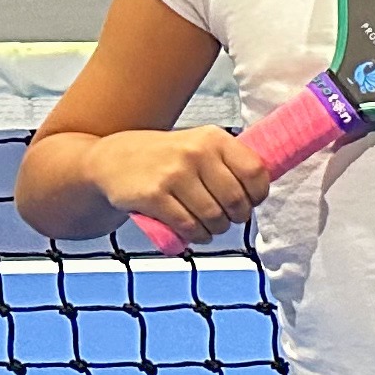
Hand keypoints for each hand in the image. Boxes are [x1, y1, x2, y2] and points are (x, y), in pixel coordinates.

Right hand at [88, 125, 273, 242]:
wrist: (110, 160)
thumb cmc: (165, 157)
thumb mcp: (198, 145)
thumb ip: (228, 161)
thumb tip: (263, 186)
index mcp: (213, 138)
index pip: (255, 171)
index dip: (258, 194)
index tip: (252, 202)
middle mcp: (195, 153)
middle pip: (236, 199)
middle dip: (237, 217)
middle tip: (230, 220)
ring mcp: (173, 174)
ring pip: (213, 216)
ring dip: (217, 229)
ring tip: (212, 227)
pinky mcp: (153, 196)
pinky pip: (188, 225)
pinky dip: (197, 236)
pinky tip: (196, 234)